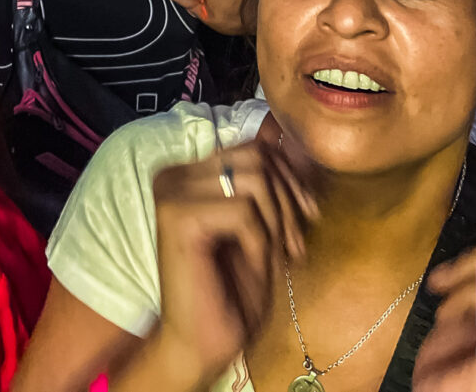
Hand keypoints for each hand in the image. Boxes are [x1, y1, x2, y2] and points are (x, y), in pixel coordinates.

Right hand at [147, 140, 318, 387]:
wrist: (202, 342)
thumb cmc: (232, 288)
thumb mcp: (260, 225)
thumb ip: (267, 181)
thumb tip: (286, 134)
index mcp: (188, 173)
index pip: (253, 146)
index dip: (289, 178)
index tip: (305, 217)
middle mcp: (173, 174)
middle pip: (257, 157)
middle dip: (288, 201)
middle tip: (295, 245)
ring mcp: (171, 192)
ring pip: (254, 180)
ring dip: (277, 223)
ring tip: (280, 256)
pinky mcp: (177, 217)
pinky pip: (244, 212)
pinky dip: (262, 243)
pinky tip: (258, 267)